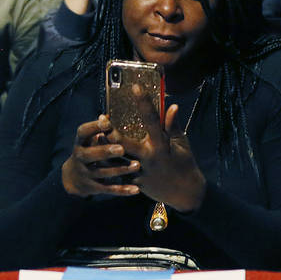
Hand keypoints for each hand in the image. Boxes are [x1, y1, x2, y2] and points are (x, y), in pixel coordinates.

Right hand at [61, 116, 139, 197]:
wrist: (73, 178)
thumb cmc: (89, 150)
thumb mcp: (90, 140)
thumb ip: (100, 129)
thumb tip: (107, 115)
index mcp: (81, 143)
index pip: (82, 133)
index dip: (93, 127)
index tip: (106, 122)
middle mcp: (80, 158)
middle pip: (90, 155)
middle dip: (105, 152)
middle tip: (121, 148)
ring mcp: (86, 174)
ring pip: (103, 173)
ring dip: (120, 170)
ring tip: (137, 165)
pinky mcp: (93, 188)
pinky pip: (109, 189)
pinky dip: (122, 190)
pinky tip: (136, 190)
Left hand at [111, 86, 205, 212]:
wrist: (184, 192)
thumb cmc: (184, 163)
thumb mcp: (182, 143)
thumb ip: (172, 125)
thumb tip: (171, 106)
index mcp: (162, 144)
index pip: (151, 119)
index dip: (144, 102)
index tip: (136, 87)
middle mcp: (148, 157)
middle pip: (124, 142)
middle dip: (111, 130)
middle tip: (102, 118)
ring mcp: (140, 171)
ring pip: (116, 158)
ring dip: (105, 147)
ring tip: (96, 136)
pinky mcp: (134, 182)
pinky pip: (117, 172)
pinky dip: (108, 163)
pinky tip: (99, 155)